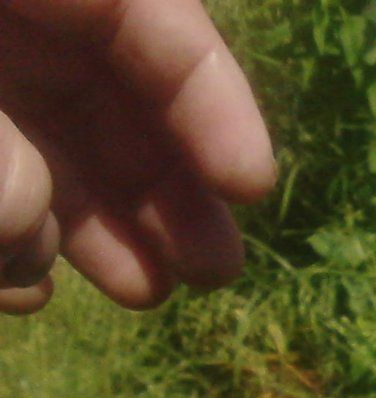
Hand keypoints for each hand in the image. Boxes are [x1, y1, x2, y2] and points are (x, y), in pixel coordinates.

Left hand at [0, 0, 274, 313]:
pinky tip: (30, 287)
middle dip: (165, 182)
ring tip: (144, 290)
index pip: (140, 8)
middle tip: (214, 270)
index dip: (210, 95)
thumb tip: (28, 222)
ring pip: (43, 139)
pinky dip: (15, 235)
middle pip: (103, 85)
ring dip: (95, 224)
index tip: (252, 187)